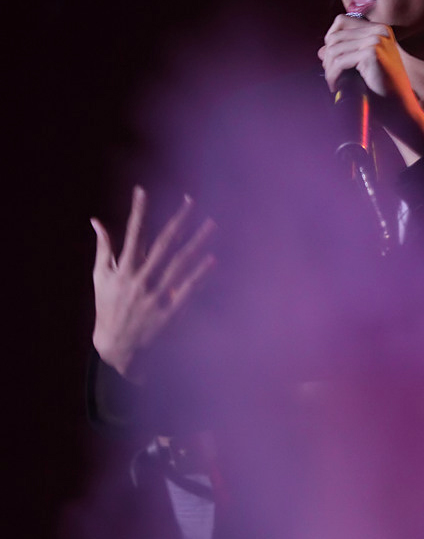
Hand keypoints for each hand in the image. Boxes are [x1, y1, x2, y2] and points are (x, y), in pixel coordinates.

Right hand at [91, 186, 215, 380]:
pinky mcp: (168, 314)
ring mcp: (155, 297)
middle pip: (163, 244)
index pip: (132, 233)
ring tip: (212, 224)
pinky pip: (187, 291)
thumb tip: (96, 221)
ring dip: (197, 243)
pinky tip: (212, 260)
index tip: (142, 190)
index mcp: (123, 269)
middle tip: (192, 201)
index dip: (137, 211)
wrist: (115, 348)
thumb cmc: (108, 308)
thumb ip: (103, 248)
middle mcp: (139, 280)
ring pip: (179, 264)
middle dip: (178, 221)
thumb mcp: (100, 278)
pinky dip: (199, 276)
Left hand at [318, 15, 423, 155]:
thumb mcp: (363, 68)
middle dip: (328, 59)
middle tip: (332, 77)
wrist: (400, 110)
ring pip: (334, 50)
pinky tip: (337, 87)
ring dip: (329, 70)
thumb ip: (346, 54)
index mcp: (380, 30)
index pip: (341, 22)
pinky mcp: (372, 53)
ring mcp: (376, 40)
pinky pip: (339, 62)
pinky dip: (333, 76)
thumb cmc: (383, 91)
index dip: (330, 41)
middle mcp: (379, 31)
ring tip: (334, 84)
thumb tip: (321, 51)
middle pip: (335, 37)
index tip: (332, 62)